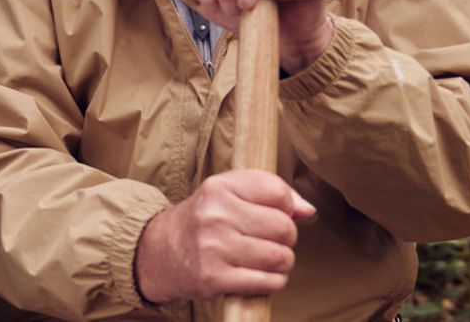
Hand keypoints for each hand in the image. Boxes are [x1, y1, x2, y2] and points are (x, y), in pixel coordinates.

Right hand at [134, 170, 316, 302]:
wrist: (161, 251)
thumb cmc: (205, 219)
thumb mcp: (229, 192)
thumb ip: (271, 192)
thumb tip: (309, 211)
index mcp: (220, 187)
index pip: (278, 192)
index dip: (288, 207)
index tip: (277, 213)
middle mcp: (215, 215)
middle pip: (285, 227)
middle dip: (286, 238)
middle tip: (269, 240)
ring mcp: (214, 248)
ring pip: (280, 257)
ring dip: (282, 262)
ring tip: (266, 258)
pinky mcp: (214, 279)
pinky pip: (268, 282)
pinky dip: (273, 281)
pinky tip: (260, 275)